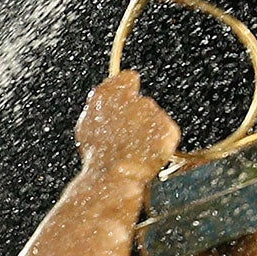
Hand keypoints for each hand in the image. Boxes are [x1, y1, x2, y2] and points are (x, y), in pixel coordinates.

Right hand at [75, 69, 177, 184]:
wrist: (113, 177)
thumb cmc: (98, 153)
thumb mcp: (88, 125)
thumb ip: (101, 102)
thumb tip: (119, 82)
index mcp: (110, 95)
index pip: (128, 78)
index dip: (127, 88)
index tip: (127, 96)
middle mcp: (133, 98)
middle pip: (142, 104)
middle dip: (137, 118)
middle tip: (125, 139)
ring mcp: (153, 114)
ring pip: (154, 120)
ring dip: (147, 132)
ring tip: (132, 151)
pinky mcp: (168, 129)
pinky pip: (166, 134)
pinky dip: (159, 144)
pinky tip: (146, 155)